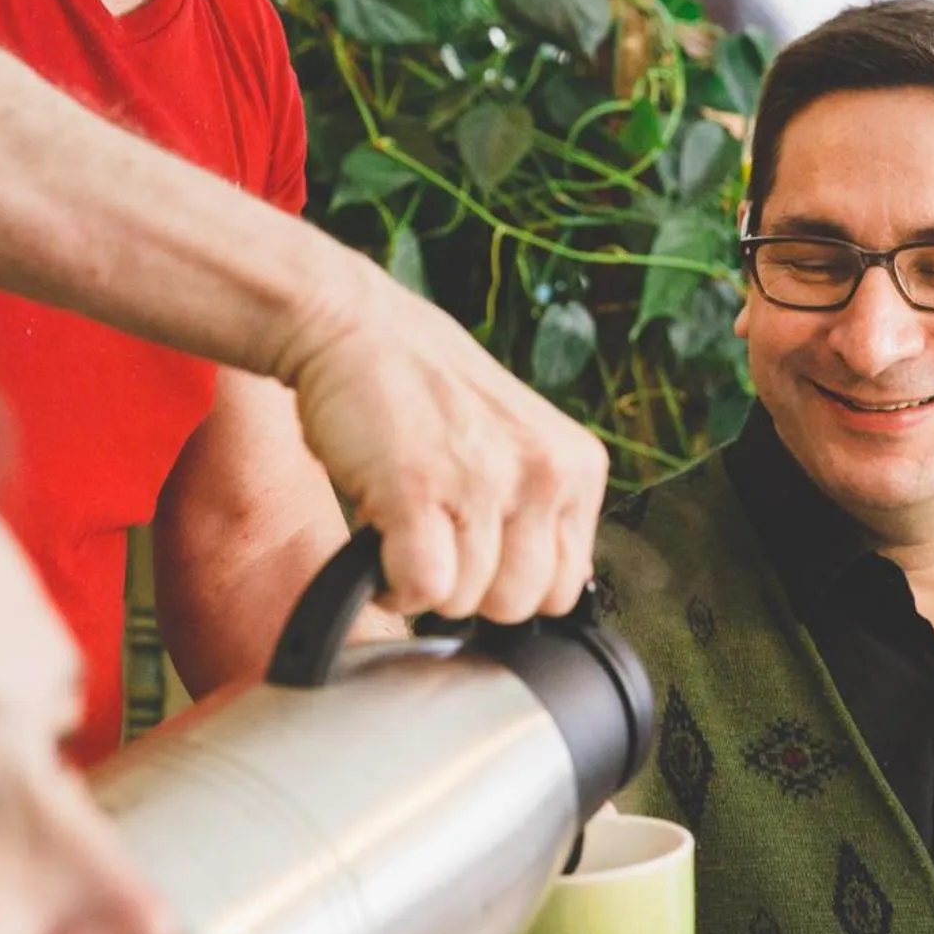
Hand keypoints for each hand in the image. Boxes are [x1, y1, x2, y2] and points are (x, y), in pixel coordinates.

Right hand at [281, 251, 607, 621]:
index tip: (476, 553)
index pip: (566, 587)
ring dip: (423, 584)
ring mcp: (485, 480)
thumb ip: (538, 508)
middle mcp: (545, 473)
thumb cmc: (426, 390)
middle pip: (520, 604)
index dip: (511, 583)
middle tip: (436, 540)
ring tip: (404, 528)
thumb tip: (538, 592)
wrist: (356, 328)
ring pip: (467, 603)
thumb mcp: (517, 441)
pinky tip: (380, 546)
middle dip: (470, 591)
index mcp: (577, 467)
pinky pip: (423, 589)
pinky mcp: (420, 489)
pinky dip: (392, 586)